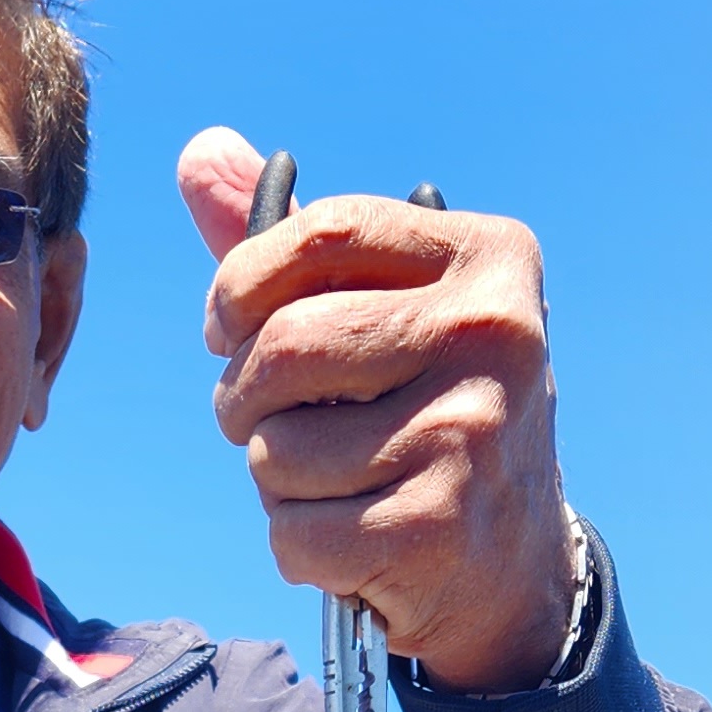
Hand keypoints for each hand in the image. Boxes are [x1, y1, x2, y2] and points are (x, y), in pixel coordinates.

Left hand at [177, 127, 574, 693]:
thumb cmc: (424, 411)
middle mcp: (493, 334)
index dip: (241, 283)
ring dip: (272, 478)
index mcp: (488, 257)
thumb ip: (290, 239)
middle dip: (242, 395)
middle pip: (284, 346)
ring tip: (329, 480)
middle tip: (259, 418)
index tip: (228, 325)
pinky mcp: (438, 525)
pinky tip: (350, 538)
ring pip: (276, 448)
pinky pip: (294, 531)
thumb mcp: (382, 309)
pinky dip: (297, 546)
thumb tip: (198, 151)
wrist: (513, 560)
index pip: (323, 231)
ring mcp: (470, 431)